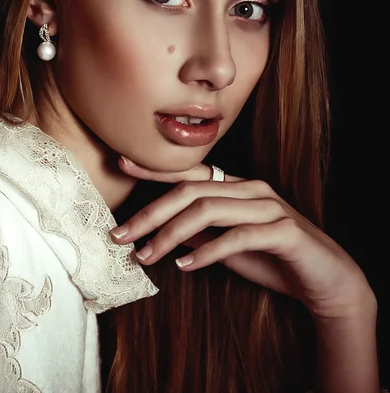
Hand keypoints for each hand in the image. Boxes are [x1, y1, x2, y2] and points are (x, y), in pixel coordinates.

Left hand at [110, 157, 373, 321]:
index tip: (122, 165)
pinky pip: (239, 236)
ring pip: (209, 209)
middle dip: (151, 212)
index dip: (155, 169)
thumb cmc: (273, 259)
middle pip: (191, 190)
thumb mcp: (227, 246)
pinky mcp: (283, 230)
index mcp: (236, 186)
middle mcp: (250, 188)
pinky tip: (185, 267)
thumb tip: (162, 229)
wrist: (325, 279)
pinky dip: (208, 252)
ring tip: (146, 256)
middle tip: (120, 236)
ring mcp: (268, 206)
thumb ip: (200, 232)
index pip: (190, 172)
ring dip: (171, 234)